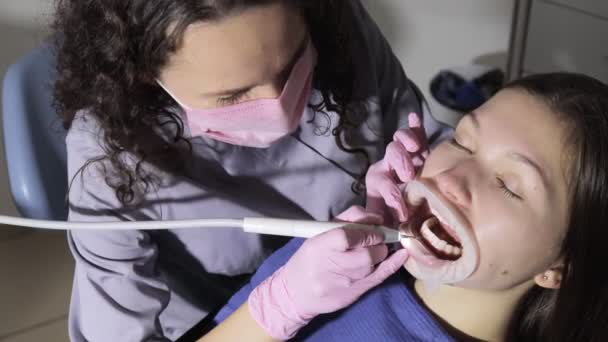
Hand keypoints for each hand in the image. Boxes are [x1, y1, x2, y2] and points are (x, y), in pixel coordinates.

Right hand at [247, 206, 408, 339]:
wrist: (295, 294)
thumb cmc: (307, 259)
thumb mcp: (317, 235)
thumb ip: (345, 221)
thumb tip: (374, 216)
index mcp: (319, 246)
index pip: (347, 236)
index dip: (365, 231)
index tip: (372, 227)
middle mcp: (331, 265)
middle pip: (365, 252)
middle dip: (376, 243)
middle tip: (375, 240)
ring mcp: (343, 282)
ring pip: (372, 264)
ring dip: (378, 254)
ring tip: (373, 251)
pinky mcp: (353, 293)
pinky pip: (379, 278)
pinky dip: (393, 265)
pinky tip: (402, 255)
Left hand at [365, 112, 427, 224]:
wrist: (402, 216)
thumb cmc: (392, 222)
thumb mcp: (382, 227)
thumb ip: (377, 228)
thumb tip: (375, 229)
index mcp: (377, 183)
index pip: (383, 184)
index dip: (393, 197)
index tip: (403, 213)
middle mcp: (388, 166)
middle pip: (391, 154)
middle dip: (400, 162)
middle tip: (409, 176)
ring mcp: (403, 157)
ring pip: (400, 141)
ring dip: (407, 142)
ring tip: (415, 149)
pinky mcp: (418, 153)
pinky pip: (417, 136)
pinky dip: (416, 127)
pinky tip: (414, 117)